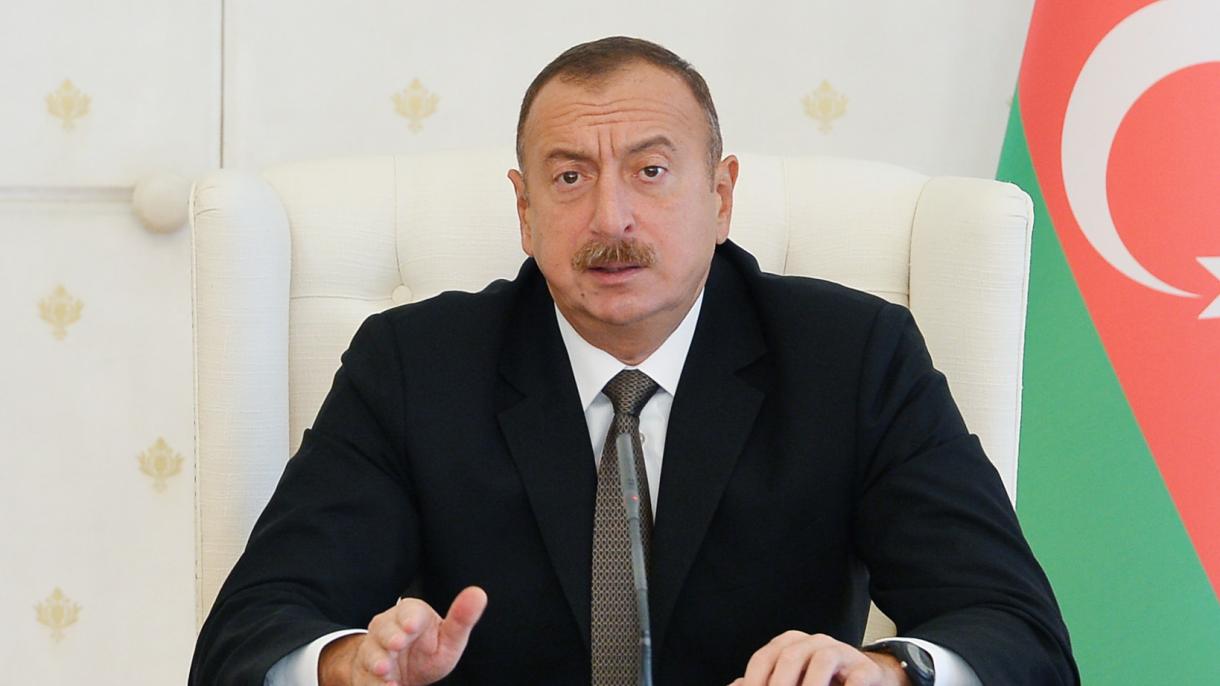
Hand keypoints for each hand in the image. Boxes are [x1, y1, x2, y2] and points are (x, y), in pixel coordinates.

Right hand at [320, 586, 487, 685]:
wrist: (401, 672)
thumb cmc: (428, 649)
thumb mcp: (449, 637)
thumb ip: (462, 619)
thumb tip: (478, 594)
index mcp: (410, 614)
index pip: (408, 612)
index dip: (409, 619)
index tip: (411, 626)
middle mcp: (387, 628)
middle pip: (384, 629)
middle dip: (390, 636)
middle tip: (397, 643)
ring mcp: (373, 650)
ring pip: (370, 653)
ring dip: (377, 661)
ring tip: (385, 669)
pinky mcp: (364, 672)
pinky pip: (365, 677)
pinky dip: (373, 683)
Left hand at [727, 631, 908, 685]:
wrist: (869, 679)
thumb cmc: (821, 682)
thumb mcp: (790, 680)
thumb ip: (764, 683)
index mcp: (789, 645)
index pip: (764, 658)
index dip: (755, 680)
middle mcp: (813, 643)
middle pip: (790, 656)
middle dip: (780, 684)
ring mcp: (841, 652)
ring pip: (822, 660)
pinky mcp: (865, 668)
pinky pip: (857, 676)